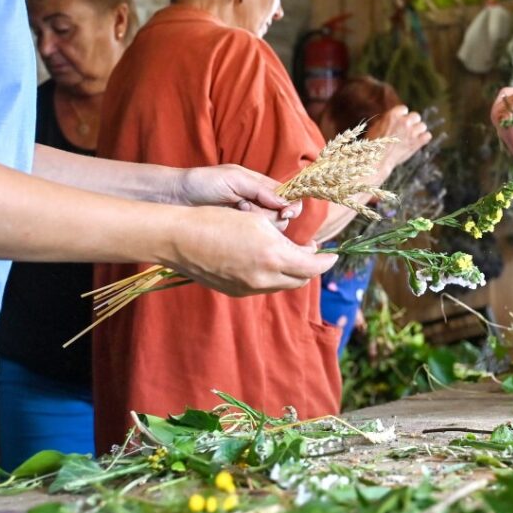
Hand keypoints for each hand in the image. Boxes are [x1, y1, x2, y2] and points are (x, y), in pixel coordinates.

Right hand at [167, 205, 335, 294]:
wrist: (180, 239)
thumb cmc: (218, 220)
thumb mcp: (257, 221)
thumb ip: (283, 237)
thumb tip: (297, 247)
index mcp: (274, 257)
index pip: (313, 267)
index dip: (326, 261)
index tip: (332, 255)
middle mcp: (264, 278)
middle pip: (300, 279)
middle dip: (309, 266)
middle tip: (310, 250)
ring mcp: (248, 288)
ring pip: (281, 284)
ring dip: (290, 271)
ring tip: (287, 253)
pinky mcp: (235, 291)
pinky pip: (263, 286)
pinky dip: (272, 275)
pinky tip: (264, 260)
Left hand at [174, 164, 301, 227]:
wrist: (173, 198)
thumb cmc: (202, 182)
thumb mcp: (234, 179)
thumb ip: (262, 189)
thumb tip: (286, 204)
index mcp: (260, 188)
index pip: (288, 199)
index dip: (291, 206)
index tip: (286, 212)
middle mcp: (257, 206)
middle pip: (281, 219)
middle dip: (269, 216)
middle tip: (245, 207)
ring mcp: (246, 224)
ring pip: (269, 233)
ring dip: (255, 224)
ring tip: (234, 212)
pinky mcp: (236, 238)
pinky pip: (252, 243)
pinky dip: (246, 237)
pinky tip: (231, 229)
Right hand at [366, 104, 429, 176]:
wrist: (378, 159)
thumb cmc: (374, 144)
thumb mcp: (376, 126)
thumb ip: (387, 120)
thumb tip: (393, 118)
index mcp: (393, 115)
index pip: (404, 109)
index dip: (402, 116)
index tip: (400, 121)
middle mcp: (405, 121)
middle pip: (416, 116)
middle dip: (412, 122)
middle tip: (407, 130)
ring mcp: (412, 132)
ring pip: (423, 126)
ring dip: (418, 131)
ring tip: (412, 137)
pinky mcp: (418, 142)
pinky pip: (428, 135)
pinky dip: (424, 139)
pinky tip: (418, 142)